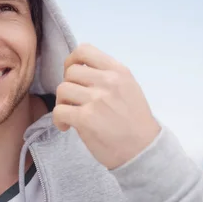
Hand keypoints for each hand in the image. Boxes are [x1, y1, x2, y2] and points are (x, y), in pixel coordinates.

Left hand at [53, 44, 160, 169]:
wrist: (143, 150)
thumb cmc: (134, 121)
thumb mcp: (128, 88)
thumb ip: (107, 76)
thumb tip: (79, 70)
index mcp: (118, 71)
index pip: (85, 50)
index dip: (72, 60)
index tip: (72, 74)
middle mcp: (108, 81)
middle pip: (70, 72)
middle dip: (68, 86)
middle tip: (73, 101)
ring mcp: (97, 99)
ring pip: (62, 89)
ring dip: (62, 103)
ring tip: (70, 114)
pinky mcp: (86, 118)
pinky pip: (59, 111)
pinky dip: (59, 120)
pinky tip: (67, 126)